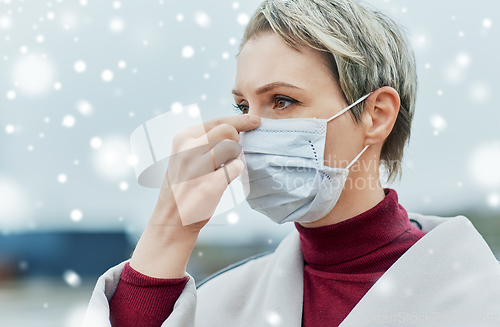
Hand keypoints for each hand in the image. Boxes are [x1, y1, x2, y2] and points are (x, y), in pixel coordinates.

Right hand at [129, 113, 260, 277]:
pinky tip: (224, 180)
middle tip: (228, 158)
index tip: (255, 121)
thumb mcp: (186, 156)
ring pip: (233, 147)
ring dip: (235, 158)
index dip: (240, 120)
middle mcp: (188, 149)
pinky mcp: (209, 184)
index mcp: (182, 139)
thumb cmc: (184, 186)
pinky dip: (236, 172)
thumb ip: (206, 142)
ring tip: (222, 170)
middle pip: (228, 130)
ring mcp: (198, 166)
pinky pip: (237, 167)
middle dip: (236, 141)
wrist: (172, 220)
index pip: (217, 121)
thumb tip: (239, 129)